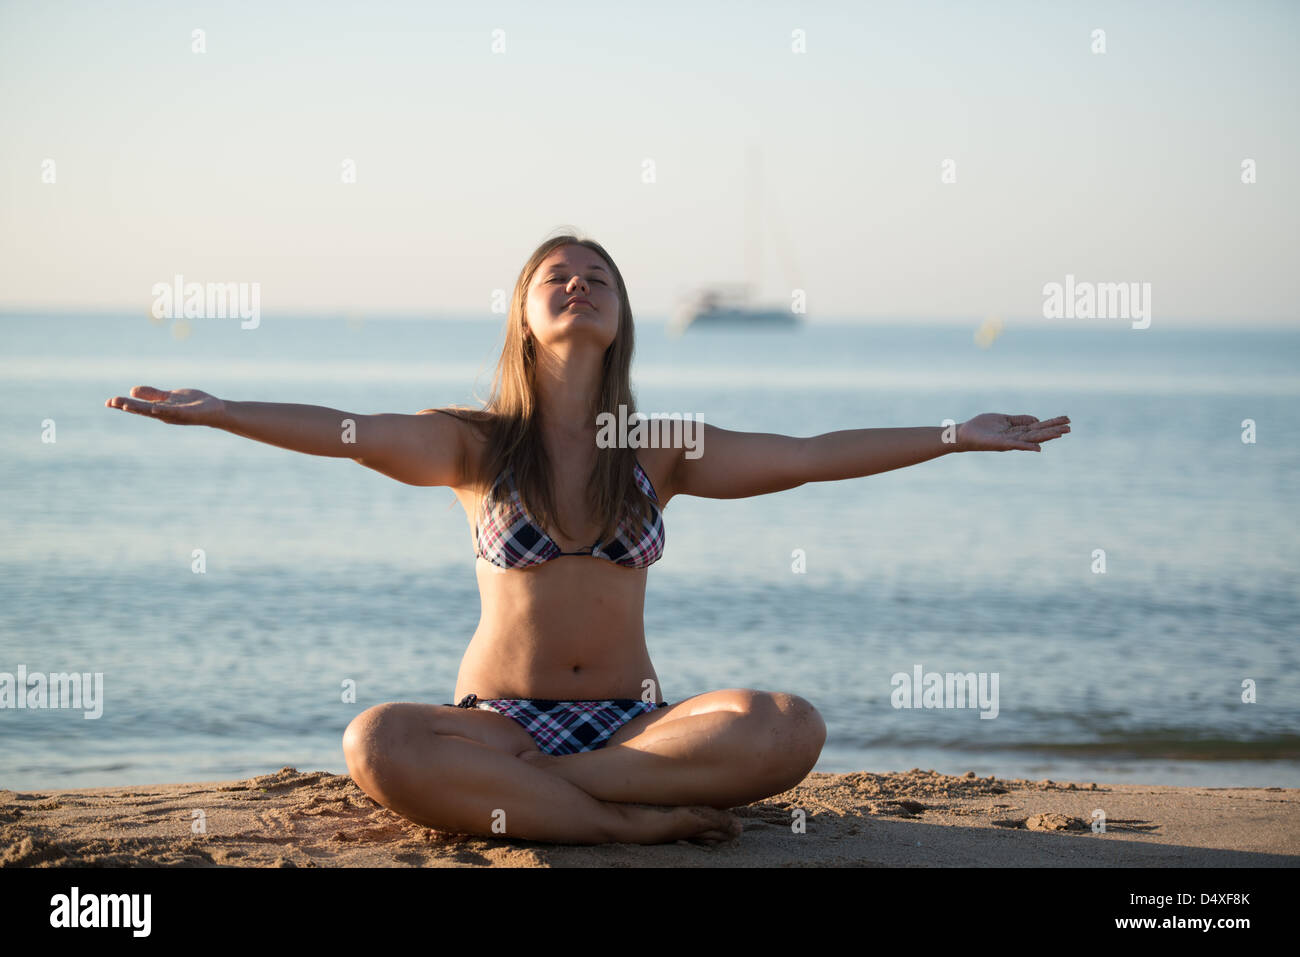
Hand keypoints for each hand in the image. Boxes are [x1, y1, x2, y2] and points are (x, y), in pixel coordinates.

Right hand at [104, 386, 226, 426]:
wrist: (215, 411)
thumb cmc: (192, 404)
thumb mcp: (169, 397)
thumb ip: (152, 394)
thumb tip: (132, 391)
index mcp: (159, 410)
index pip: (138, 407)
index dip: (123, 404)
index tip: (108, 402)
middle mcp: (164, 414)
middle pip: (142, 410)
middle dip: (127, 406)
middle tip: (111, 402)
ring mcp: (175, 414)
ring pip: (154, 411)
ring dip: (141, 409)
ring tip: (125, 405)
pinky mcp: (186, 412)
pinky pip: (173, 411)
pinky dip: (163, 409)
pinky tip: (153, 407)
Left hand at [955, 413, 1069, 452]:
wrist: (964, 434)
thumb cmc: (982, 427)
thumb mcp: (1004, 419)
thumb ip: (1020, 420)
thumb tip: (1037, 420)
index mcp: (1018, 430)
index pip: (1038, 427)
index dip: (1052, 423)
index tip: (1067, 420)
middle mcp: (1016, 437)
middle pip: (1039, 433)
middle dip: (1054, 430)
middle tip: (1070, 427)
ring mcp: (1010, 441)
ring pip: (1031, 439)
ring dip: (1046, 437)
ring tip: (1061, 433)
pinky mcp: (1001, 444)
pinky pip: (1016, 445)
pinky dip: (1027, 446)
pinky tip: (1038, 448)